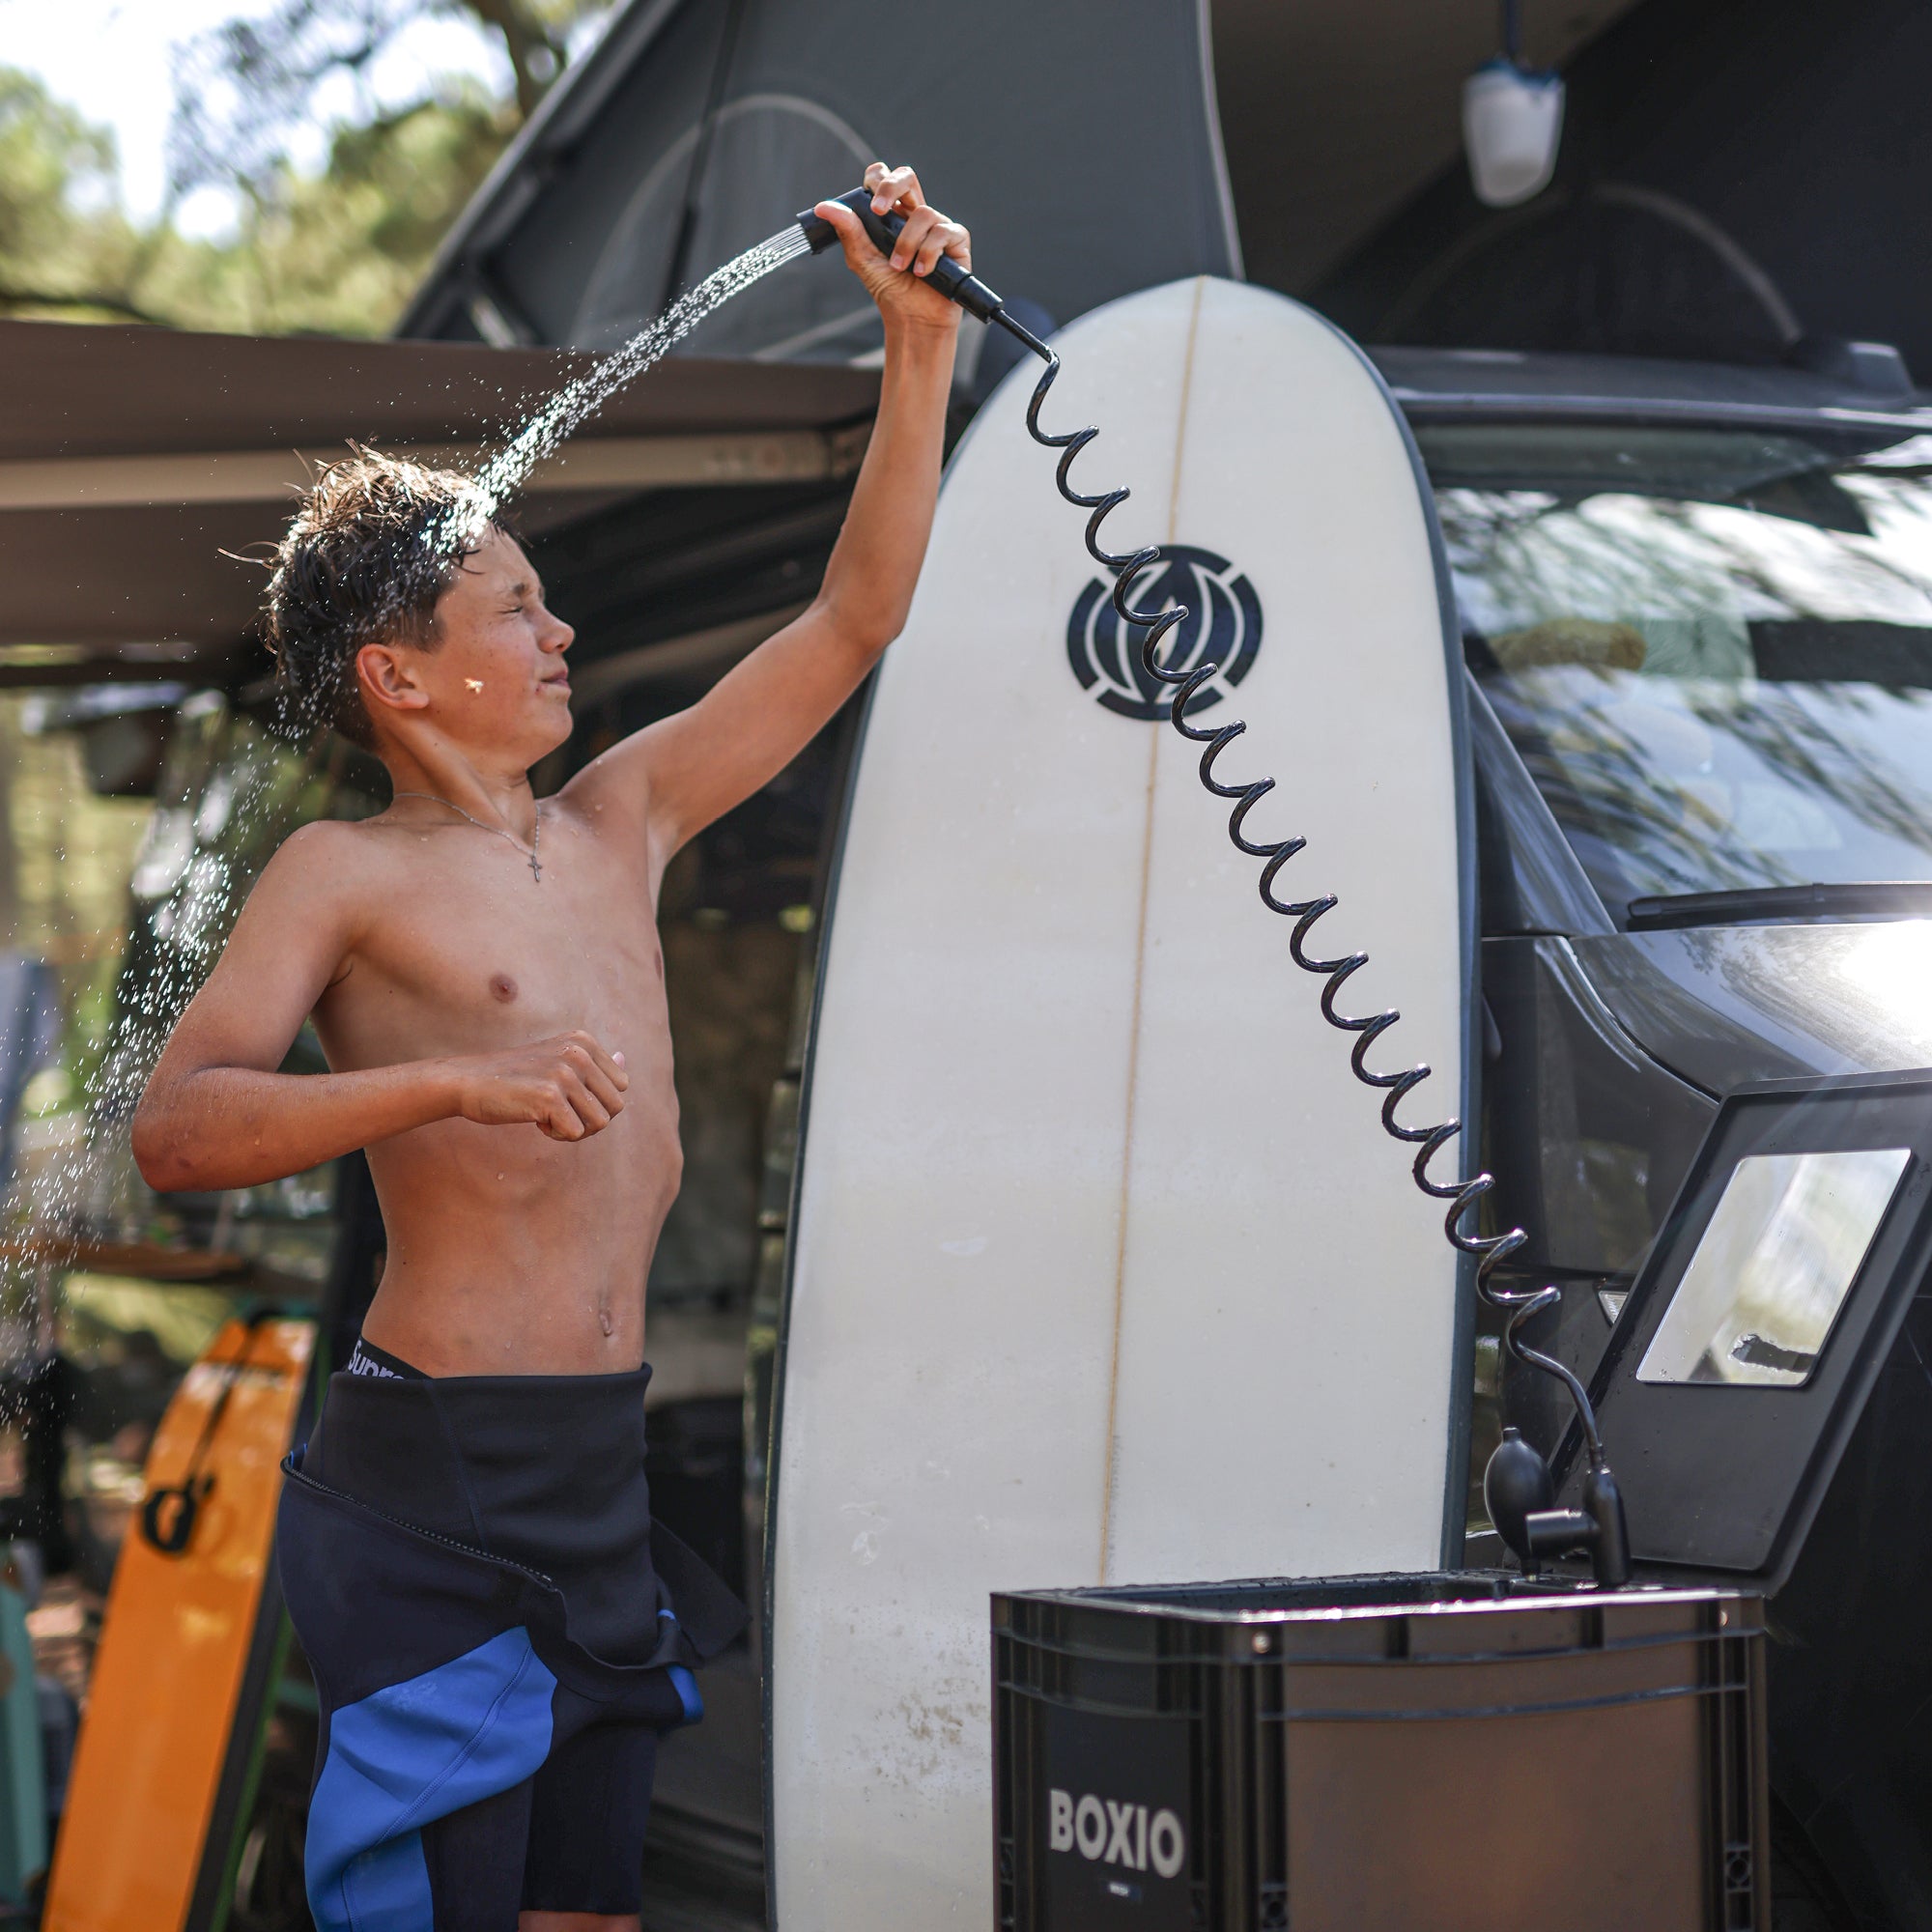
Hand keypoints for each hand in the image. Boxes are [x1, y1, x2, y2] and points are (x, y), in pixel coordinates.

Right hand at [449, 1030, 629, 1140]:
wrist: (467, 1081)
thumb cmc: (513, 1077)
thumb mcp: (556, 1060)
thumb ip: (592, 1063)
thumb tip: (626, 1057)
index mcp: (584, 1041)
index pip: (621, 1086)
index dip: (597, 1102)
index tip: (568, 1098)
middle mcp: (579, 1052)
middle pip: (615, 1107)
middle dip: (589, 1119)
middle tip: (559, 1114)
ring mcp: (565, 1073)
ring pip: (600, 1123)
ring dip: (573, 1129)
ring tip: (546, 1116)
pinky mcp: (550, 1096)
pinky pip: (575, 1133)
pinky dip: (556, 1135)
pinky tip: (535, 1120)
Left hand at [816, 162, 968, 331]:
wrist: (913, 319)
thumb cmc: (890, 290)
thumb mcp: (862, 259)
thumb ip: (847, 230)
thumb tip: (823, 207)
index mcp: (892, 215)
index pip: (884, 180)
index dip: (877, 180)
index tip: (869, 205)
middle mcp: (914, 215)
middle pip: (906, 176)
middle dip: (892, 187)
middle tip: (878, 211)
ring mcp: (937, 226)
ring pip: (923, 213)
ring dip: (907, 244)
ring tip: (901, 267)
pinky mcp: (956, 241)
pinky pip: (942, 232)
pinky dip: (928, 254)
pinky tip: (922, 273)